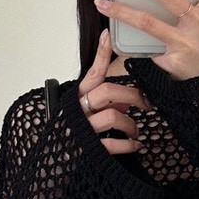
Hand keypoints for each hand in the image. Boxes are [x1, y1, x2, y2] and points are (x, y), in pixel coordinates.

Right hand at [78, 29, 153, 154]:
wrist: (53, 164)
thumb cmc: (71, 136)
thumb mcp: (83, 115)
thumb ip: (103, 105)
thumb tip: (126, 103)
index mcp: (76, 99)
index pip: (92, 73)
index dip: (100, 54)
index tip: (108, 35)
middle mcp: (78, 111)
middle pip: (107, 91)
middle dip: (131, 96)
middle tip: (146, 103)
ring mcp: (83, 130)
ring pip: (113, 116)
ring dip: (130, 124)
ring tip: (135, 131)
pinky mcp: (89, 149)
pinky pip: (113, 144)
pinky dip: (128, 145)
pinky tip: (136, 145)